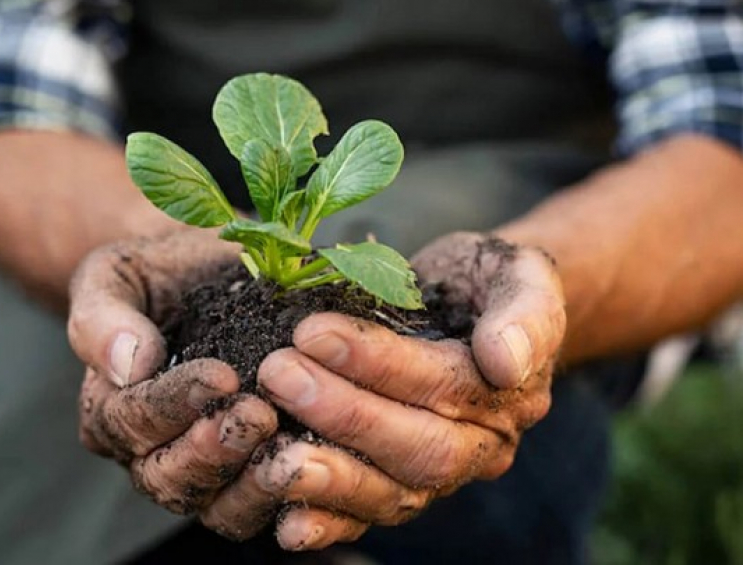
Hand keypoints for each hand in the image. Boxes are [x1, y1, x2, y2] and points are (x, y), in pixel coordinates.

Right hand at [67, 230, 278, 524]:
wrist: (208, 272)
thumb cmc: (158, 272)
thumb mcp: (116, 275)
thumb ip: (103, 316)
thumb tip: (128, 363)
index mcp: (110, 408)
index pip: (133, 419)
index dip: (175, 403)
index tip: (222, 376)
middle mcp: (149, 452)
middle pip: (170, 477)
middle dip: (214, 450)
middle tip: (258, 415)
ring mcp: (203, 470)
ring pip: (218, 506)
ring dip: (254, 485)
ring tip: (291, 451)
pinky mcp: (250, 476)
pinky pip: (264, 504)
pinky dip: (292, 496)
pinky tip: (322, 466)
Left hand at [225, 233, 564, 549]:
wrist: (475, 304)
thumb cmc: (489, 281)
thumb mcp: (521, 274)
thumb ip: (526, 312)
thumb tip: (506, 362)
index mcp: (512, 393)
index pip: (444, 385)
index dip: (378, 363)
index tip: (313, 330)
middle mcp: (483, 445)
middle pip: (417, 447)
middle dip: (344, 415)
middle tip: (278, 373)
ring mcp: (443, 473)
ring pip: (393, 492)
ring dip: (331, 476)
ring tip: (272, 452)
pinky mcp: (404, 483)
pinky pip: (371, 515)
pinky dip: (330, 523)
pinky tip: (287, 524)